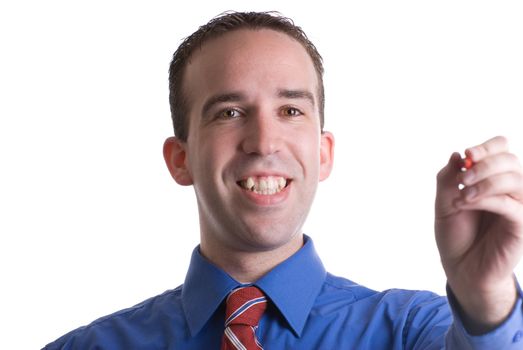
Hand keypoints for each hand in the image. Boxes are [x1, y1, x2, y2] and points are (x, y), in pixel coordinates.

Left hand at [435, 136, 522, 332]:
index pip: (503, 149)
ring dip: (485, 182)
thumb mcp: (443, 203)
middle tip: (462, 179)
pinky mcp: (520, 226)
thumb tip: (457, 155)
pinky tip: (464, 203)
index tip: (467, 154)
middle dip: (484, 164)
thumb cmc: (455, 234)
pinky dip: (486, 199)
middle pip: (510, 161)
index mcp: (492, 178)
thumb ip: (448, 179)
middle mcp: (509, 190)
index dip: (487, 147)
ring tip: (461, 195)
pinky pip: (511, 205)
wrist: (460, 267)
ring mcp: (518, 207)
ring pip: (515, 180)